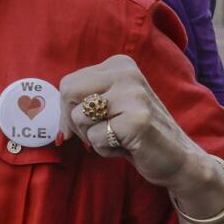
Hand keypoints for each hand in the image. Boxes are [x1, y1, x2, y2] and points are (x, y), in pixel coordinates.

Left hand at [59, 55, 211, 193]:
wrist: (179, 159)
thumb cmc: (135, 133)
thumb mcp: (108, 107)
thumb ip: (80, 102)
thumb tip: (44, 115)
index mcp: (119, 64)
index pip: (68, 83)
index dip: (68, 109)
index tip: (86, 123)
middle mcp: (126, 73)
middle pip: (67, 94)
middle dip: (76, 121)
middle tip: (101, 131)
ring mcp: (133, 95)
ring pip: (79, 118)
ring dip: (93, 138)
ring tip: (119, 137)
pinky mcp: (137, 120)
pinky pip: (95, 138)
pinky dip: (105, 150)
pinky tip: (128, 147)